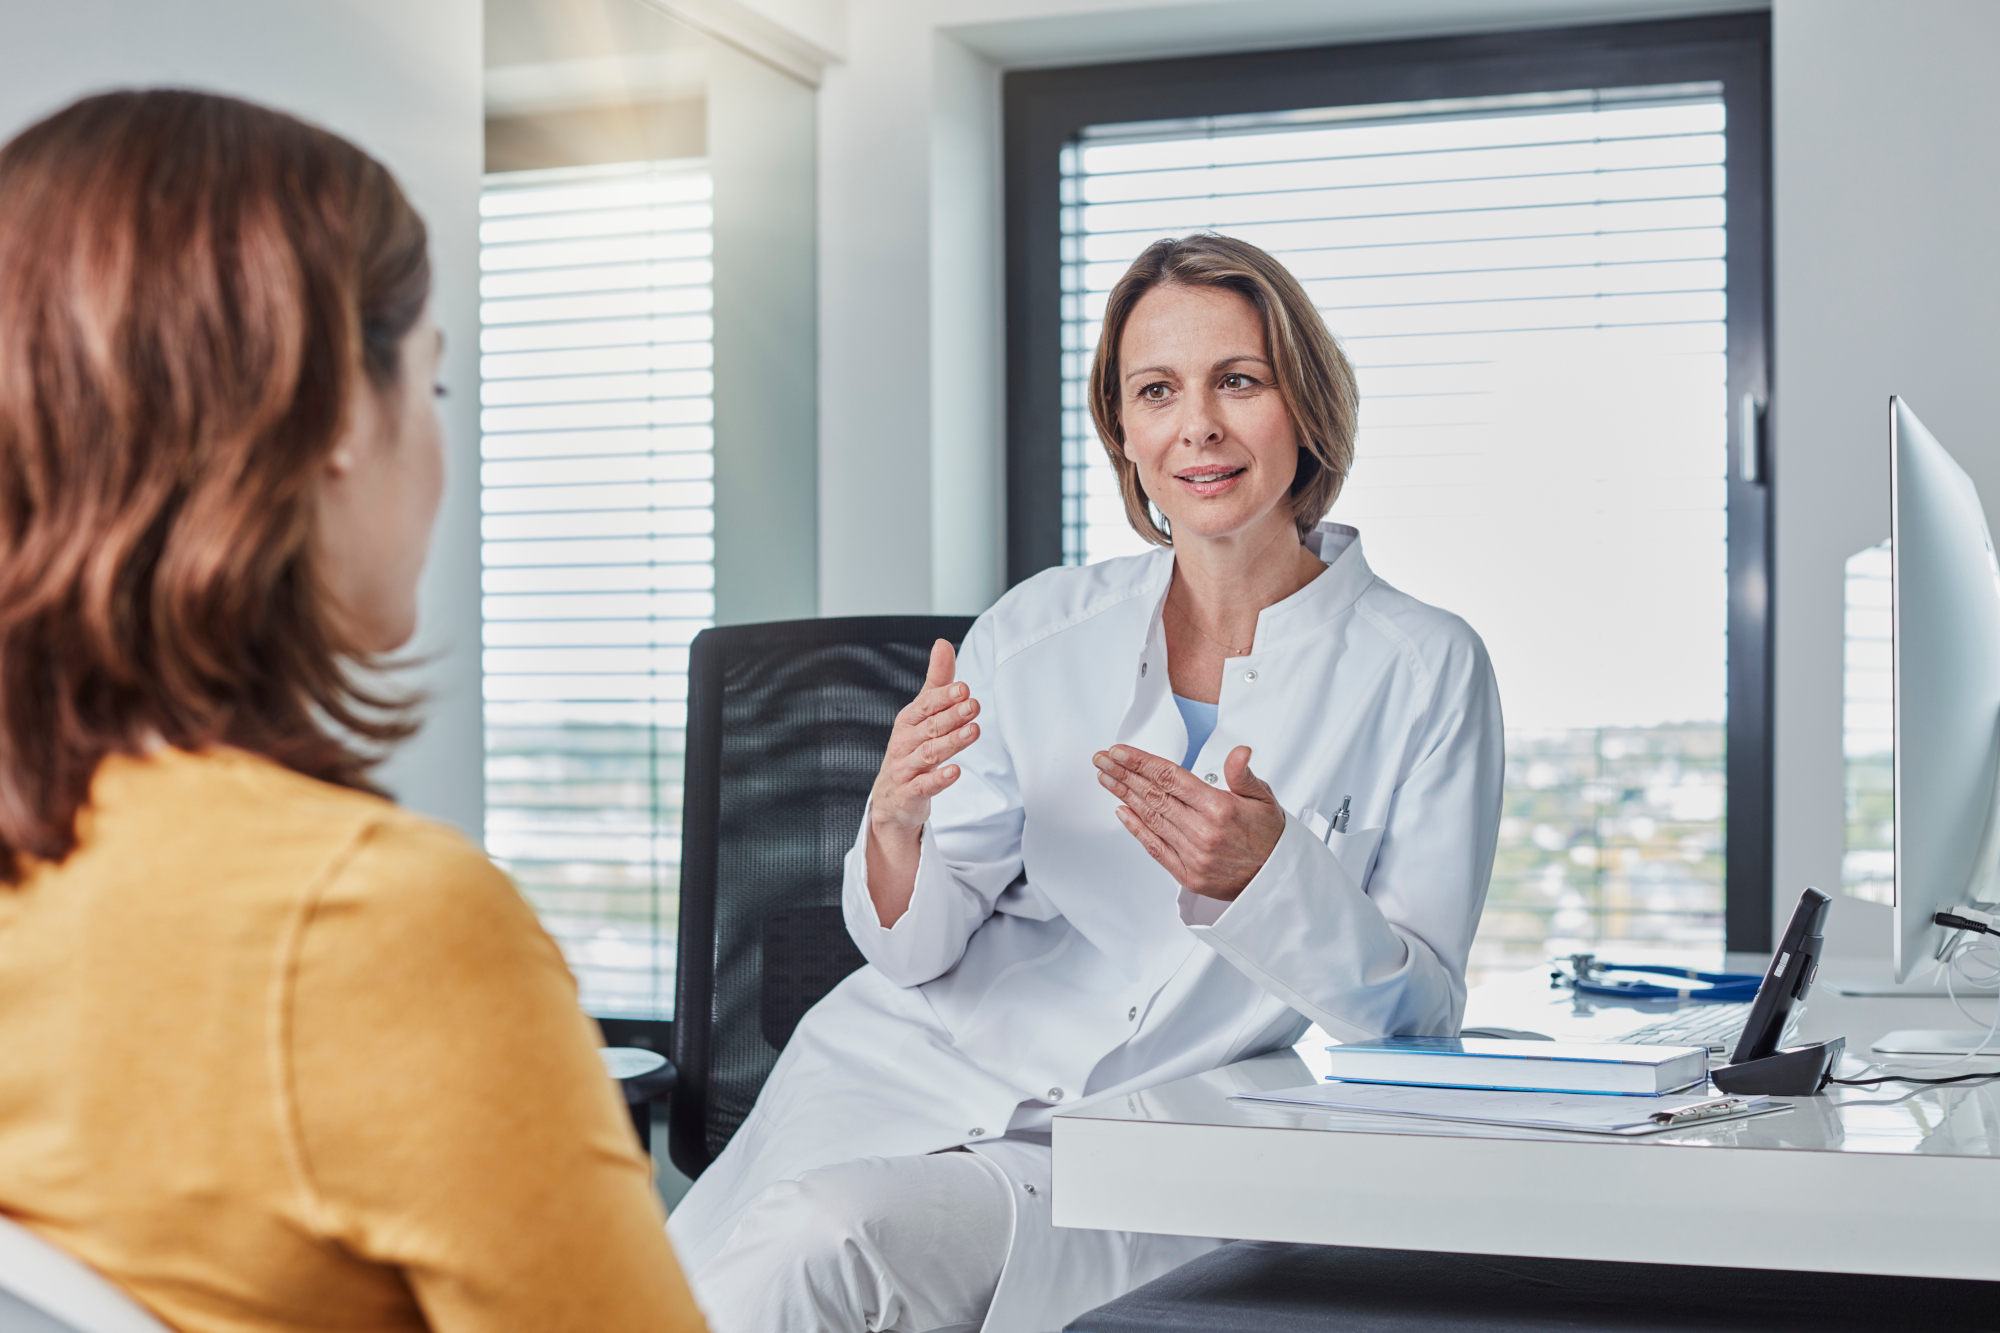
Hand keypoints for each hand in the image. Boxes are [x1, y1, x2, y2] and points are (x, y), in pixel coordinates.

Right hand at [865, 640, 980, 924]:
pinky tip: (956, 771)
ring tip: (973, 733)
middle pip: (929, 727)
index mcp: (908, 721)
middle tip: (974, 706)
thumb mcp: (923, 716)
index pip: (925, 705)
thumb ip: (936, 683)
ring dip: (951, 743)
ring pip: (928, 754)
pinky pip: (924, 786)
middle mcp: (904, 743)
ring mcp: (904, 769)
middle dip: (951, 716)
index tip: (965, 689)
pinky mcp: (910, 794)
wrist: (892, 799)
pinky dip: (939, 779)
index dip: (944, 697)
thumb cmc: (912, 750)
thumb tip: (943, 644)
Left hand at [1094, 743, 1283, 900]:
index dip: (1140, 762)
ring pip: (1150, 818)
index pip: (1170, 777)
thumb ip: (1243, 774)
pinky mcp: (1187, 874)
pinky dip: (1135, 828)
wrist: (1278, 882)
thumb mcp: (1264, 798)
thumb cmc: (1271, 839)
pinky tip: (1121, 811)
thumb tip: (1239, 752)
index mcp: (1220, 808)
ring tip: (1106, 778)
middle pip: (1153, 795)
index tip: (1119, 751)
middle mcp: (1203, 831)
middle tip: (1102, 759)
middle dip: (1123, 774)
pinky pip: (1155, 847)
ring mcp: (1193, 855)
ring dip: (1124, 795)